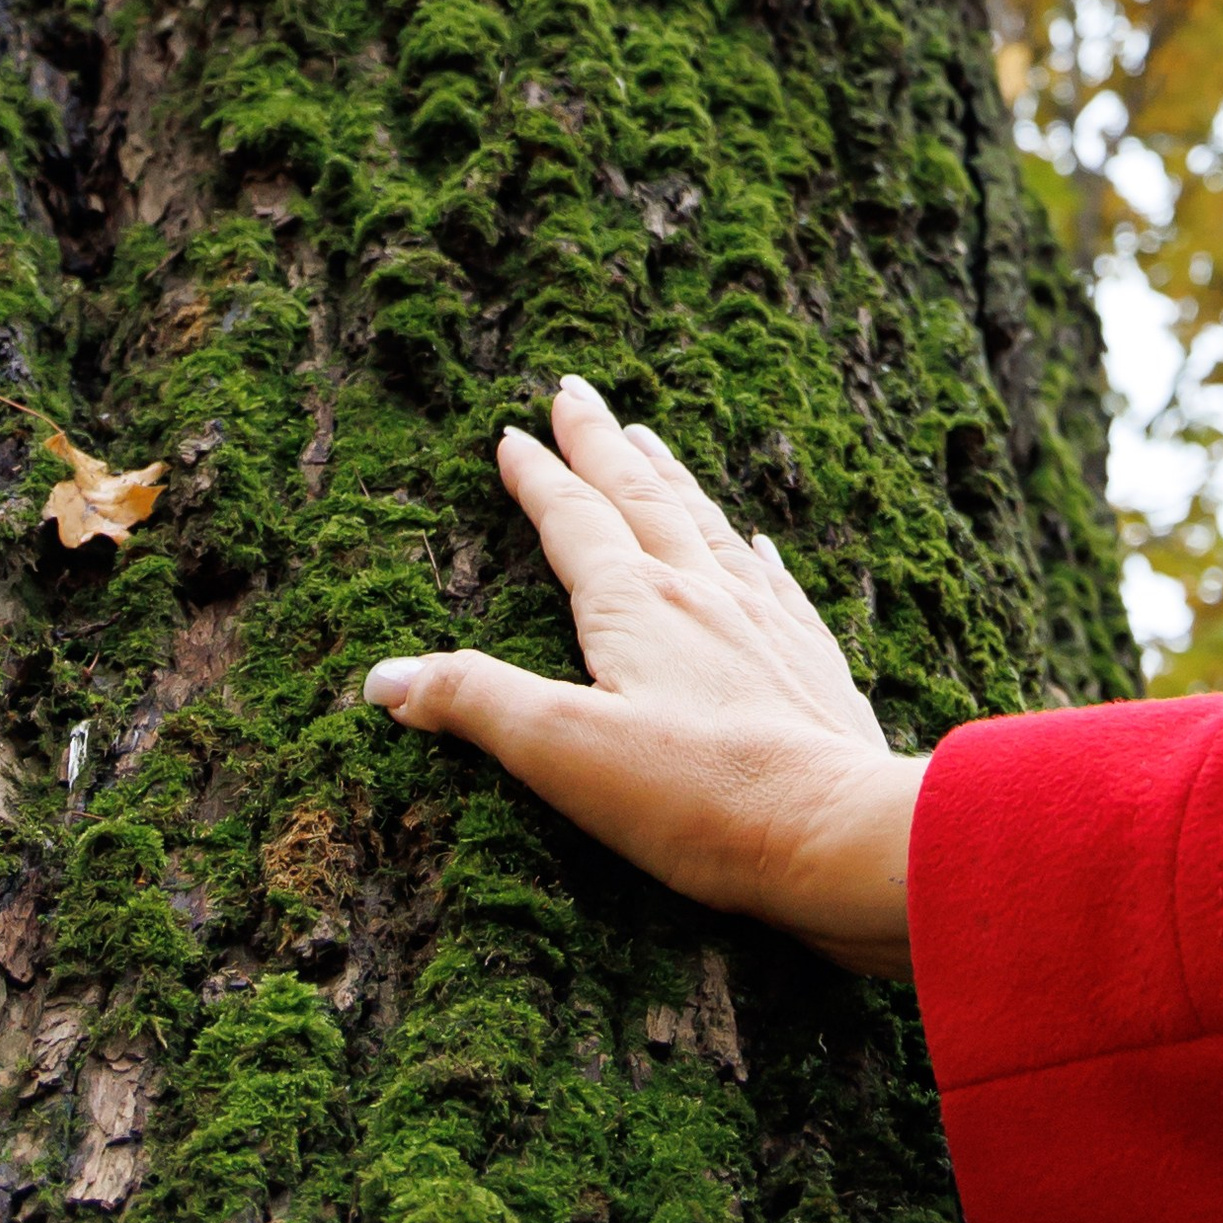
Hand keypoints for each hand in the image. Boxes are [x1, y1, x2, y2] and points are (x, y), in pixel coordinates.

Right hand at [363, 376, 924, 976]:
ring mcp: (763, 622)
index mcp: (635, 607)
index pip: (574, 522)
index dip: (538, 479)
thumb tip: (383, 677)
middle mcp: (700, 594)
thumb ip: (475, 703)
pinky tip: (758, 542)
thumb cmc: (700, 799)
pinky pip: (774, 582)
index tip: (513, 434)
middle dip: (601, 444)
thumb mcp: (562, 752)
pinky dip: (753, 551)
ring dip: (670, 477)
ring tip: (650, 436)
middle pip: (641, 498)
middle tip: (576, 391)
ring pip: (706, 525)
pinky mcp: (809, 663)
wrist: (839, 831)